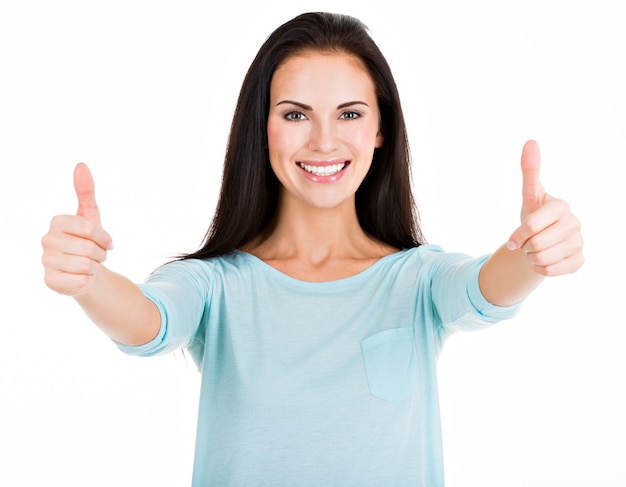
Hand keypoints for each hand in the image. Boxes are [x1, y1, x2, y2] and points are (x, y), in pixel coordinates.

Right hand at [41, 163, 113, 295]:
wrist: (86, 269)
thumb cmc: (88, 241)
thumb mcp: (91, 215)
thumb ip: (86, 191)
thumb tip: (81, 165)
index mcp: (57, 222)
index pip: (90, 228)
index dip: (104, 237)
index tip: (103, 240)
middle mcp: (46, 240)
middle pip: (89, 249)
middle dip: (100, 254)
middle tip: (95, 254)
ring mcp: (46, 261)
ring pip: (86, 266)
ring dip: (95, 267)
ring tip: (88, 265)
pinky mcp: (50, 281)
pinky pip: (81, 282)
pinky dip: (88, 281)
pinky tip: (81, 277)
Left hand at [507, 140, 583, 275]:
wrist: (540, 241)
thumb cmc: (534, 215)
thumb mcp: (529, 195)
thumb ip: (529, 170)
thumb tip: (531, 141)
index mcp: (561, 206)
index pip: (529, 226)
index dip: (517, 235)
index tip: (516, 237)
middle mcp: (575, 223)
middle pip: (535, 244)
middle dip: (524, 246)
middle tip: (527, 242)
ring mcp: (579, 243)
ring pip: (541, 259)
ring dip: (530, 258)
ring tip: (535, 250)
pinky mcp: (579, 261)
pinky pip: (550, 271)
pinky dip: (540, 269)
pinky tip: (543, 260)